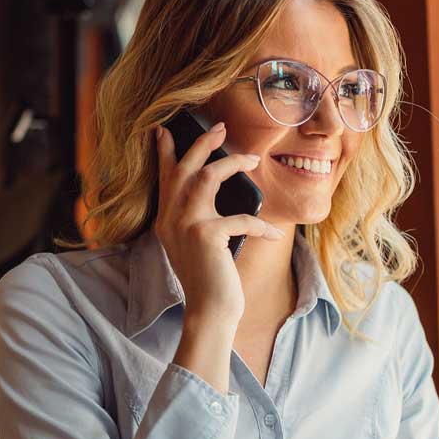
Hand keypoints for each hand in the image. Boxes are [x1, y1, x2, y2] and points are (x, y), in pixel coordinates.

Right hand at [151, 121, 283, 324]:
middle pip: (184, 168)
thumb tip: (213, 191)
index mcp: (166, 219)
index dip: (166, 152)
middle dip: (202, 143)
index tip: (166, 130)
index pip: (164, 178)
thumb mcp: (197, 244)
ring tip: (253, 160)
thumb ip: (198, 219)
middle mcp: (171, 219)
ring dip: (233, 164)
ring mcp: (186, 225)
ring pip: (207, 178)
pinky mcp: (206, 236)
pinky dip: (260, 225)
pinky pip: (240, 218)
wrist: (209, 311)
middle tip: (220, 127)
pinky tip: (274, 233)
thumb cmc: (210, 278)